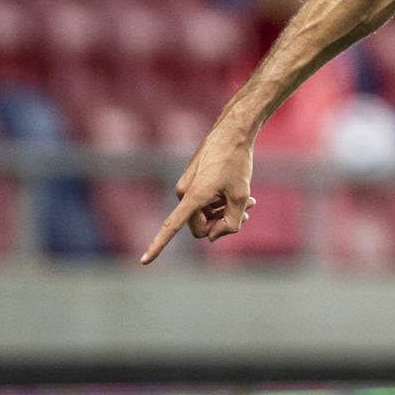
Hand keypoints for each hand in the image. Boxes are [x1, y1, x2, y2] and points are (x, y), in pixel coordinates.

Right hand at [141, 128, 257, 263]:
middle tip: (247, 214)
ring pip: (204, 214)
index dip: (158, 246)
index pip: (171, 227)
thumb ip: (232, 222)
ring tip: (250, 203)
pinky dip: (220, 203)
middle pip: (200, 227)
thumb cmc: (237, 162)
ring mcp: (186, 187)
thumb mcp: (241, 196)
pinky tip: (241, 195)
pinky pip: (204, 203)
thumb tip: (215, 236)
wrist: (233, 132)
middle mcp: (183, 193)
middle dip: (221, 224)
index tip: (144, 262)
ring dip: (224, 213)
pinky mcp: (192, 181)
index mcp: (192, 197)